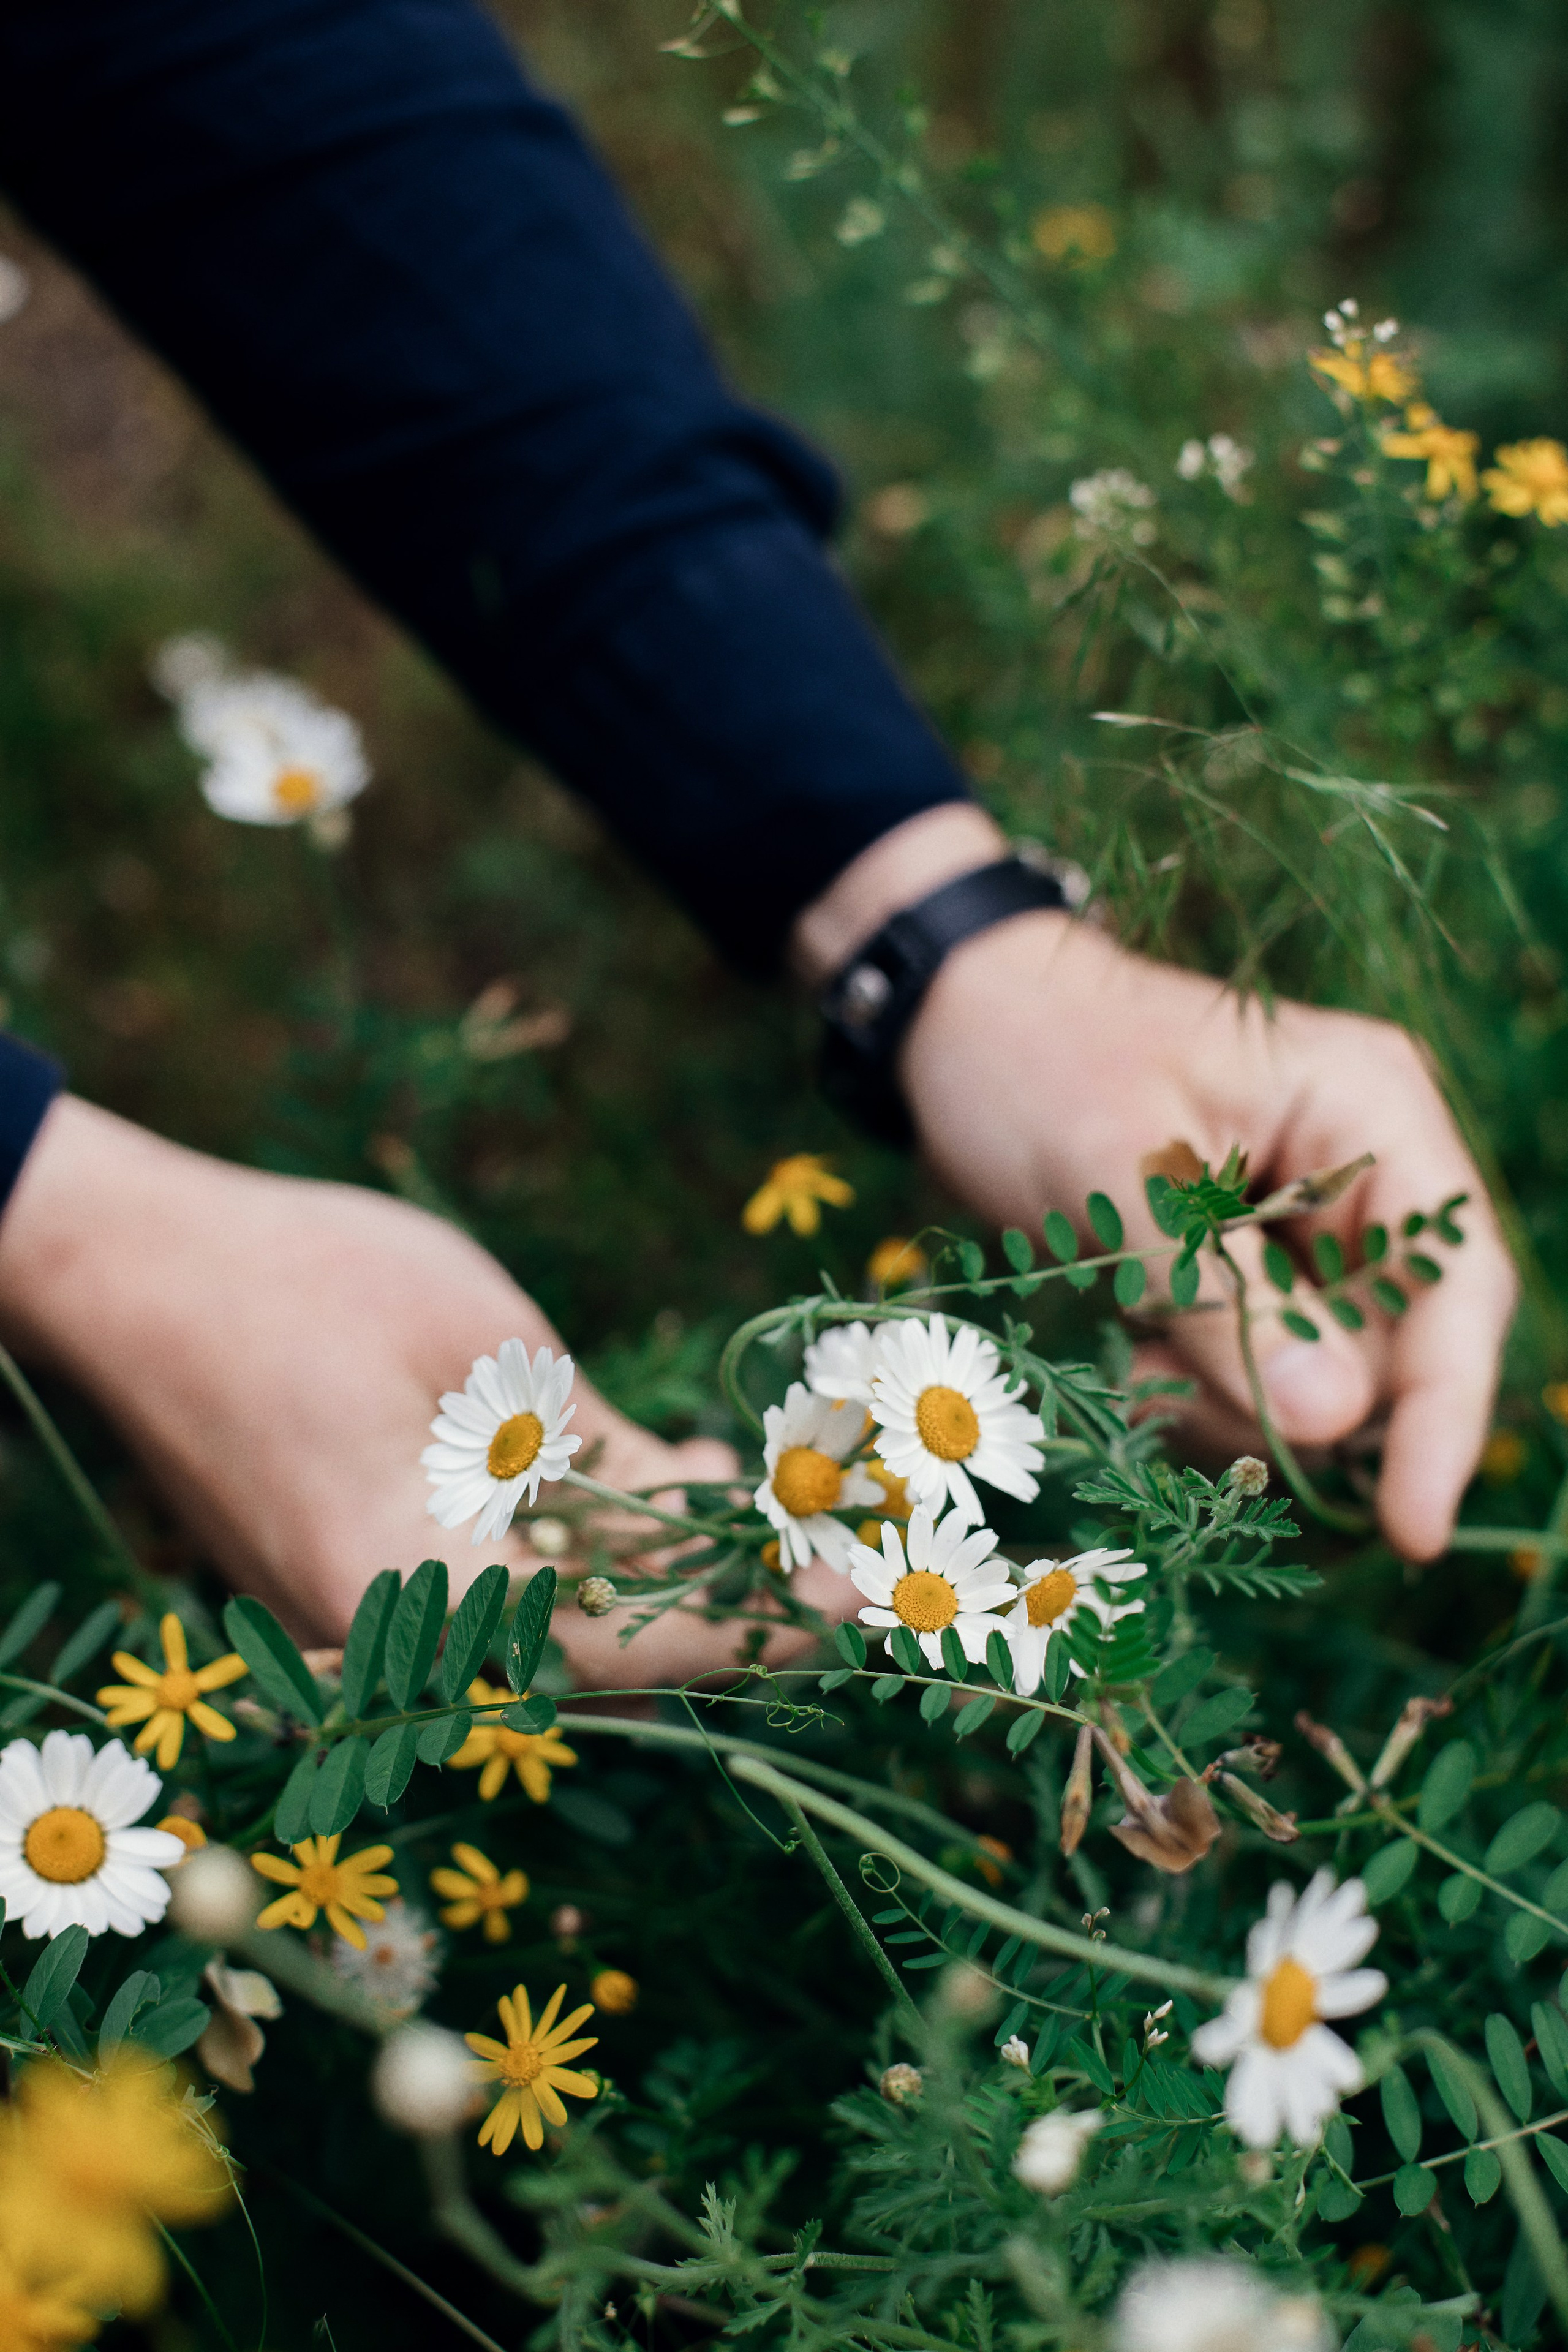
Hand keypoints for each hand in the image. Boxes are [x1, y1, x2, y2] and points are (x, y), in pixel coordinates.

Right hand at [0, 1099, 852, 1680]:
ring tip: (774, 1499)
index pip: (616, 1650)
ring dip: (668, 1578)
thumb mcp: (488, 1344)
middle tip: (845, 1553)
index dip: (747, 1627)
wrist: (133, 1267)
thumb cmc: (304, 1278)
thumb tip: (713, 1513)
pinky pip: (504, 1596)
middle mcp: (385, 1634)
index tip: (853, 1597)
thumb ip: (599, 1451)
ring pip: (556, 1634)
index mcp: (408, 1586)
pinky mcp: (360, 1577)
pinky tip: (666, 1476)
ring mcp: (365, 1616)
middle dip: (725, 1607)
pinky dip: (594, 1554)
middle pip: (594, 1662)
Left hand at [898, 908, 1515, 1559]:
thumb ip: (1220, 1296)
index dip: (1446, 1414)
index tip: (1410, 1529)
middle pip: (1395, 1351)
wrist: (956, 1018)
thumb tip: (1334, 1423)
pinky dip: (1193, 1388)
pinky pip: (1256, 1375)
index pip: (1454, 1283)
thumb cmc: (1036, 1058)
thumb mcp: (1114, 1174)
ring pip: (1321, 1385)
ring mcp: (1309, 1228)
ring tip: (1127, 1343)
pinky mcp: (1251, 1272)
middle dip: (1291, 1406)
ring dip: (1225, 1400)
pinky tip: (1124, 1343)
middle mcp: (1364, 1172)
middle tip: (1162, 1378)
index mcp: (1369, 1109)